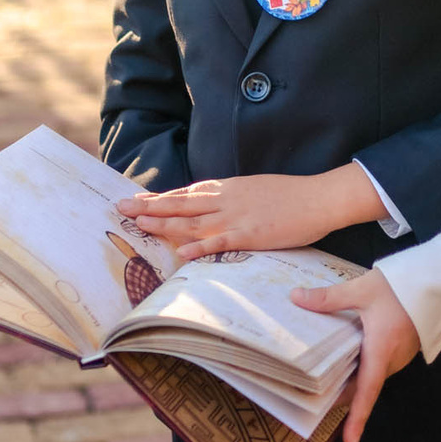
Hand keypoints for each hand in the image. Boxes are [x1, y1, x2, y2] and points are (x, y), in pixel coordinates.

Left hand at [115, 167, 378, 261]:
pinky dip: (200, 247)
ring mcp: (237, 217)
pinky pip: (220, 242)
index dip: (161, 197)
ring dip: (164, 223)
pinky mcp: (251, 234)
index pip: (187, 193)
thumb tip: (216, 204)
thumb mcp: (257, 189)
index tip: (138, 199)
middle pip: (181, 204)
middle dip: (150, 206)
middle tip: (122, 208)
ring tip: (139, 225)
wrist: (319, 197)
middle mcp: (226, 199)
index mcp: (228, 189)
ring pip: (193, 221)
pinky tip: (181, 252)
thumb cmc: (292, 196)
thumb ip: (234, 197)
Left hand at [290, 271, 421, 441]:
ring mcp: (400, 356)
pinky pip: (379, 365)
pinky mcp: (403, 349)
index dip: (357, 418)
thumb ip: (329, 298)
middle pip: (364, 386)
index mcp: (381, 351)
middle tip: (314, 398)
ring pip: (371, 375)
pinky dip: (363, 365)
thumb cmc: (401, 288)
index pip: (367, 392)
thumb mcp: (361, 290)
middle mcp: (392, 361)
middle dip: (343, 394)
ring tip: (323, 376)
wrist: (438, 282)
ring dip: (352, 378)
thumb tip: (296, 298)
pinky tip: (347, 353)